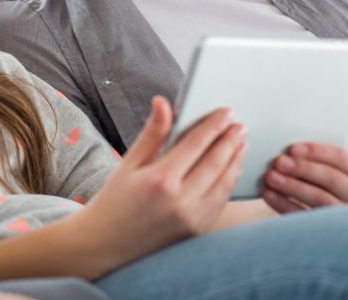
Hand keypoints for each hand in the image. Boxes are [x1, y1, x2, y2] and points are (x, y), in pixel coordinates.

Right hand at [79, 96, 246, 270]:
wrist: (106, 245)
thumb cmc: (114, 201)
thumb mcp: (128, 163)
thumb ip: (152, 133)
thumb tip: (163, 103)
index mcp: (160, 180)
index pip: (196, 144)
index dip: (214, 126)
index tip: (226, 112)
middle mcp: (180, 201)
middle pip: (216, 163)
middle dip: (231, 141)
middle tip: (240, 125)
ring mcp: (192, 219)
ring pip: (224, 184)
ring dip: (235, 161)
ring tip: (241, 143)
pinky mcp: (198, 231)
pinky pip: (221, 202)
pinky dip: (229, 183)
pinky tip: (231, 170)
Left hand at [262, 143, 347, 212]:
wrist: (323, 215)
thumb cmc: (319, 179)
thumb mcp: (323, 165)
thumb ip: (314, 154)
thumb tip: (291, 143)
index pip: (341, 157)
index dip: (316, 151)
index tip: (292, 148)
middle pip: (332, 178)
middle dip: (303, 168)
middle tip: (279, 162)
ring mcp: (345, 216)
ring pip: (320, 199)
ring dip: (293, 186)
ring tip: (271, 177)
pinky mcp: (327, 231)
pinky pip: (305, 217)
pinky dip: (284, 204)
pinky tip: (268, 194)